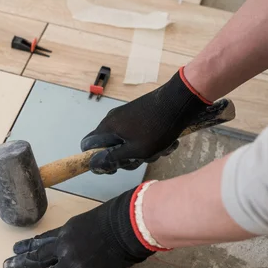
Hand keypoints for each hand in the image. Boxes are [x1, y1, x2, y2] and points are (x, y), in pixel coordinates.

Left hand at [2, 186, 156, 267]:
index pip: (42, 240)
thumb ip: (83, 233)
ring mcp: (72, 264)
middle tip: (7, 267)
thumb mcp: (92, 219)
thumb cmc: (117, 216)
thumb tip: (85, 243)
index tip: (16, 249)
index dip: (28, 246)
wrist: (128, 225)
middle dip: (20, 263)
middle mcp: (64, 247)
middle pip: (36, 258)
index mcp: (65, 231)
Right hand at [81, 67, 216, 173]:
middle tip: (143, 158)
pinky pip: (139, 134)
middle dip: (127, 157)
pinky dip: (151, 141)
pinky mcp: (140, 115)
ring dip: (144, 151)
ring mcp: (127, 116)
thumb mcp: (135, 151)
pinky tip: (168, 142)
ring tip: (161, 148)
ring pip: (128, 142)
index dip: (96, 159)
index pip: (87, 145)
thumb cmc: (157, 128)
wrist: (180, 101)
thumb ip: (113, 158)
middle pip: (110, 146)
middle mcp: (113, 120)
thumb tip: (92, 165)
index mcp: (108, 128)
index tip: (114, 166)